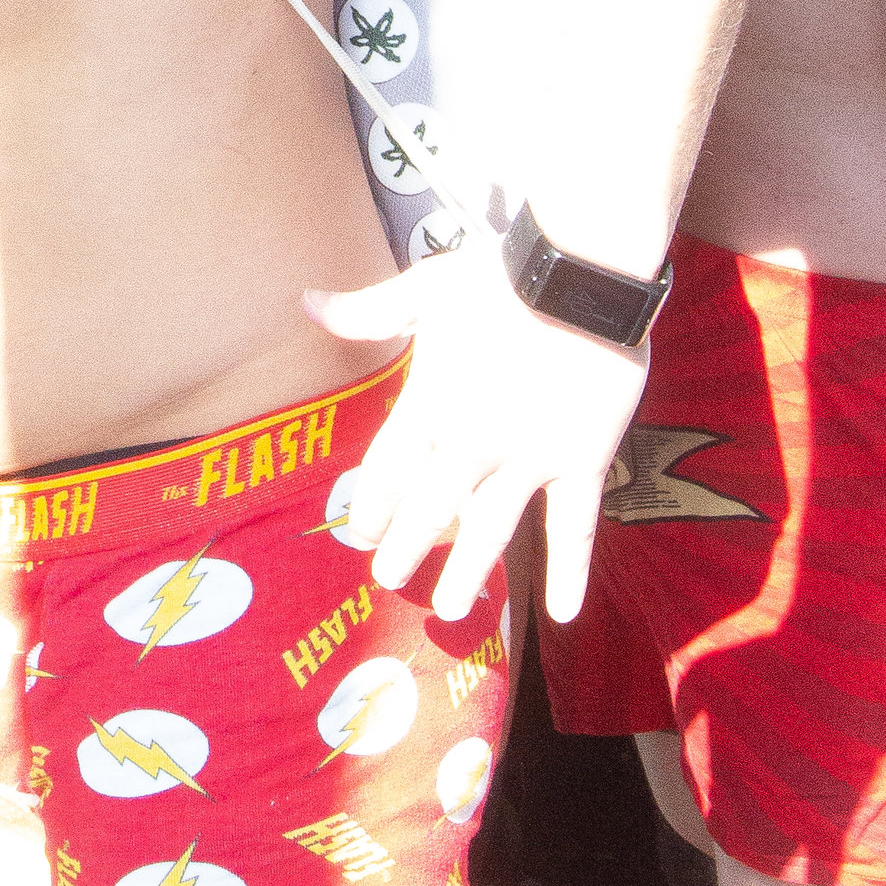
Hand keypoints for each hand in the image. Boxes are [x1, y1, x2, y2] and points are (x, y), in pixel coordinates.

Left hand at [309, 229, 646, 623]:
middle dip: (405, 548)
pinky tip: (561, 614)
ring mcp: (530, 457)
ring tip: (451, 609)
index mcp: (431, 402)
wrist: (582, 271)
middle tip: (389, 580)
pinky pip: (574, 527)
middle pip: (429, 510)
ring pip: (491, 531)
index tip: (358, 533)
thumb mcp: (426, 289)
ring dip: (468, 573)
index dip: (371, 506)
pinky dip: (570, 572)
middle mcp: (473, 441)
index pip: (388, 470)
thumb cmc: (500, 276)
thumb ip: (366, 310)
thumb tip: (303, 302)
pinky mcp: (582, 461)